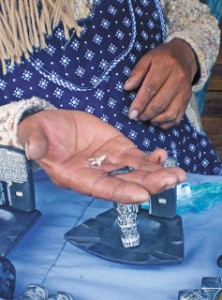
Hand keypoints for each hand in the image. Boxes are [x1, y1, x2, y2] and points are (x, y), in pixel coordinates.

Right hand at [18, 110, 185, 202]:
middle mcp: (97, 173)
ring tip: (178, 174)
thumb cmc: (41, 132)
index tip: (142, 195)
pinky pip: (137, 157)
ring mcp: (110, 161)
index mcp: (77, 175)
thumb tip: (34, 150)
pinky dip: (151, 158)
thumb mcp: (34, 134)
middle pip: (126, 182)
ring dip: (157, 173)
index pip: (101, 188)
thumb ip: (35, 142)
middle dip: (149, 183)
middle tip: (172, 180)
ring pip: (136, 170)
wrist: (53, 124)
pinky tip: (163, 156)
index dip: (121, 192)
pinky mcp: (118, 148)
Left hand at [125, 38, 197, 128]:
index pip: (151, 88)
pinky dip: (166, 123)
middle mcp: (178, 79)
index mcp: (166, 66)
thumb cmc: (162, 58)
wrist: (185, 57)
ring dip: (155, 120)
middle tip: (136, 117)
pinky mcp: (188, 100)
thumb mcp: (148, 58)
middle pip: (160, 103)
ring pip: (170, 113)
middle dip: (145, 114)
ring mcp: (185, 91)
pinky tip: (156, 121)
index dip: (140, 103)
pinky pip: (177, 117)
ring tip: (145, 119)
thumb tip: (127, 87)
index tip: (131, 113)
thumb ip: (137, 72)